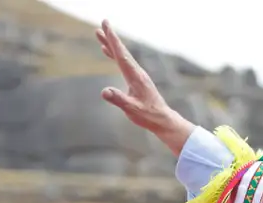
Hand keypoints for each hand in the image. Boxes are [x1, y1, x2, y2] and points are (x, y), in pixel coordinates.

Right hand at [94, 20, 192, 153]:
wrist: (162, 119)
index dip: (113, 41)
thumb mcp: (132, 109)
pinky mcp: (137, 79)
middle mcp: (137, 72)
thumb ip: (118, 99)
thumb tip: (104, 91)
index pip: (122, 55)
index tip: (106, 27)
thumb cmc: (148, 115)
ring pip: (122, 56)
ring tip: (100, 35)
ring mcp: (137, 75)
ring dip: (111, 45)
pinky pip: (123, 63)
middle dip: (111, 38)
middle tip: (102, 24)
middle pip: (121, 52)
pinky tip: (108, 52)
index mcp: (135, 76)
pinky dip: (115, 55)